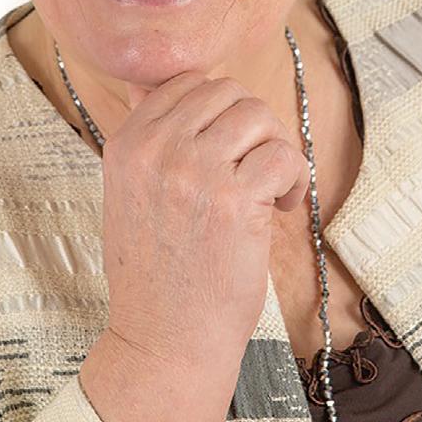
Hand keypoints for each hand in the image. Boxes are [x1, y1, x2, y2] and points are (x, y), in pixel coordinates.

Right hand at [100, 71, 308, 371]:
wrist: (163, 339)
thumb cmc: (154, 271)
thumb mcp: (127, 193)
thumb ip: (145, 139)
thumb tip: (148, 85)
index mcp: (127, 142)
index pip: (186, 82)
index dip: (219, 109)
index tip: (228, 145)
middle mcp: (156, 148)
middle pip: (227, 91)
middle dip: (252, 124)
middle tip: (255, 164)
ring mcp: (193, 170)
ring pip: (259, 115)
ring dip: (274, 147)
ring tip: (270, 186)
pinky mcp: (234, 200)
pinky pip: (284, 155)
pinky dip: (295, 177)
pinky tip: (282, 205)